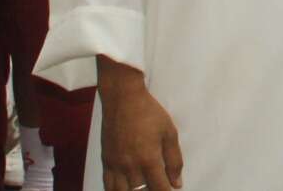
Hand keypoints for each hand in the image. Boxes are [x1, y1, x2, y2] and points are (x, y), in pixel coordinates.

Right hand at [98, 63, 183, 190]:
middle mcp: (130, 166)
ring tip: (143, 189)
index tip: (171, 190)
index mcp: (148, 159)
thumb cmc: (149, 113)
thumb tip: (177, 183)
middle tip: (158, 187)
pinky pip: (108, 185)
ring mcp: (116, 165)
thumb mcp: (169, 133)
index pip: (159, 188)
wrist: (123, 99)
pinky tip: (125, 190)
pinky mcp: (106, 161)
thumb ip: (174, 160)